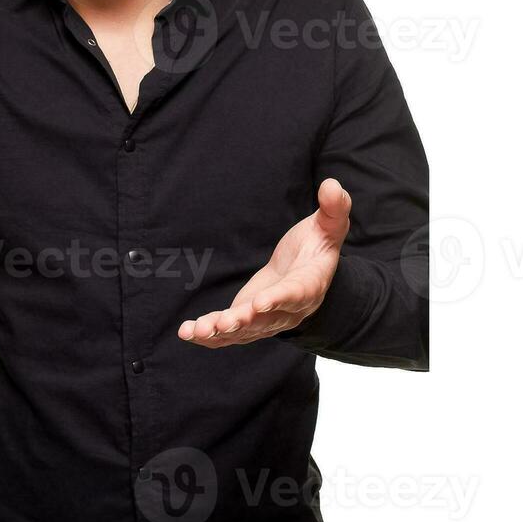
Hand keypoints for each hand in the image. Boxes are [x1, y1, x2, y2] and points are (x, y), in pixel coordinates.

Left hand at [178, 178, 351, 347]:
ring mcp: (268, 320)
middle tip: (223, 323)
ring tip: (197, 330)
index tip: (260, 303)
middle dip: (243, 322)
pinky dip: (208, 336)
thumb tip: (331, 185)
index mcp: (310, 284)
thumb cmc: (318, 244)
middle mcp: (290, 309)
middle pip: (267, 320)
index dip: (278, 299)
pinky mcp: (248, 321)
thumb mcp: (330, 224)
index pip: (296, 293)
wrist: (307, 269)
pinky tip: (187, 332)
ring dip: (221, 332)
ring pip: (245, 331)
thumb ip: (334, 207)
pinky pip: (229, 334)